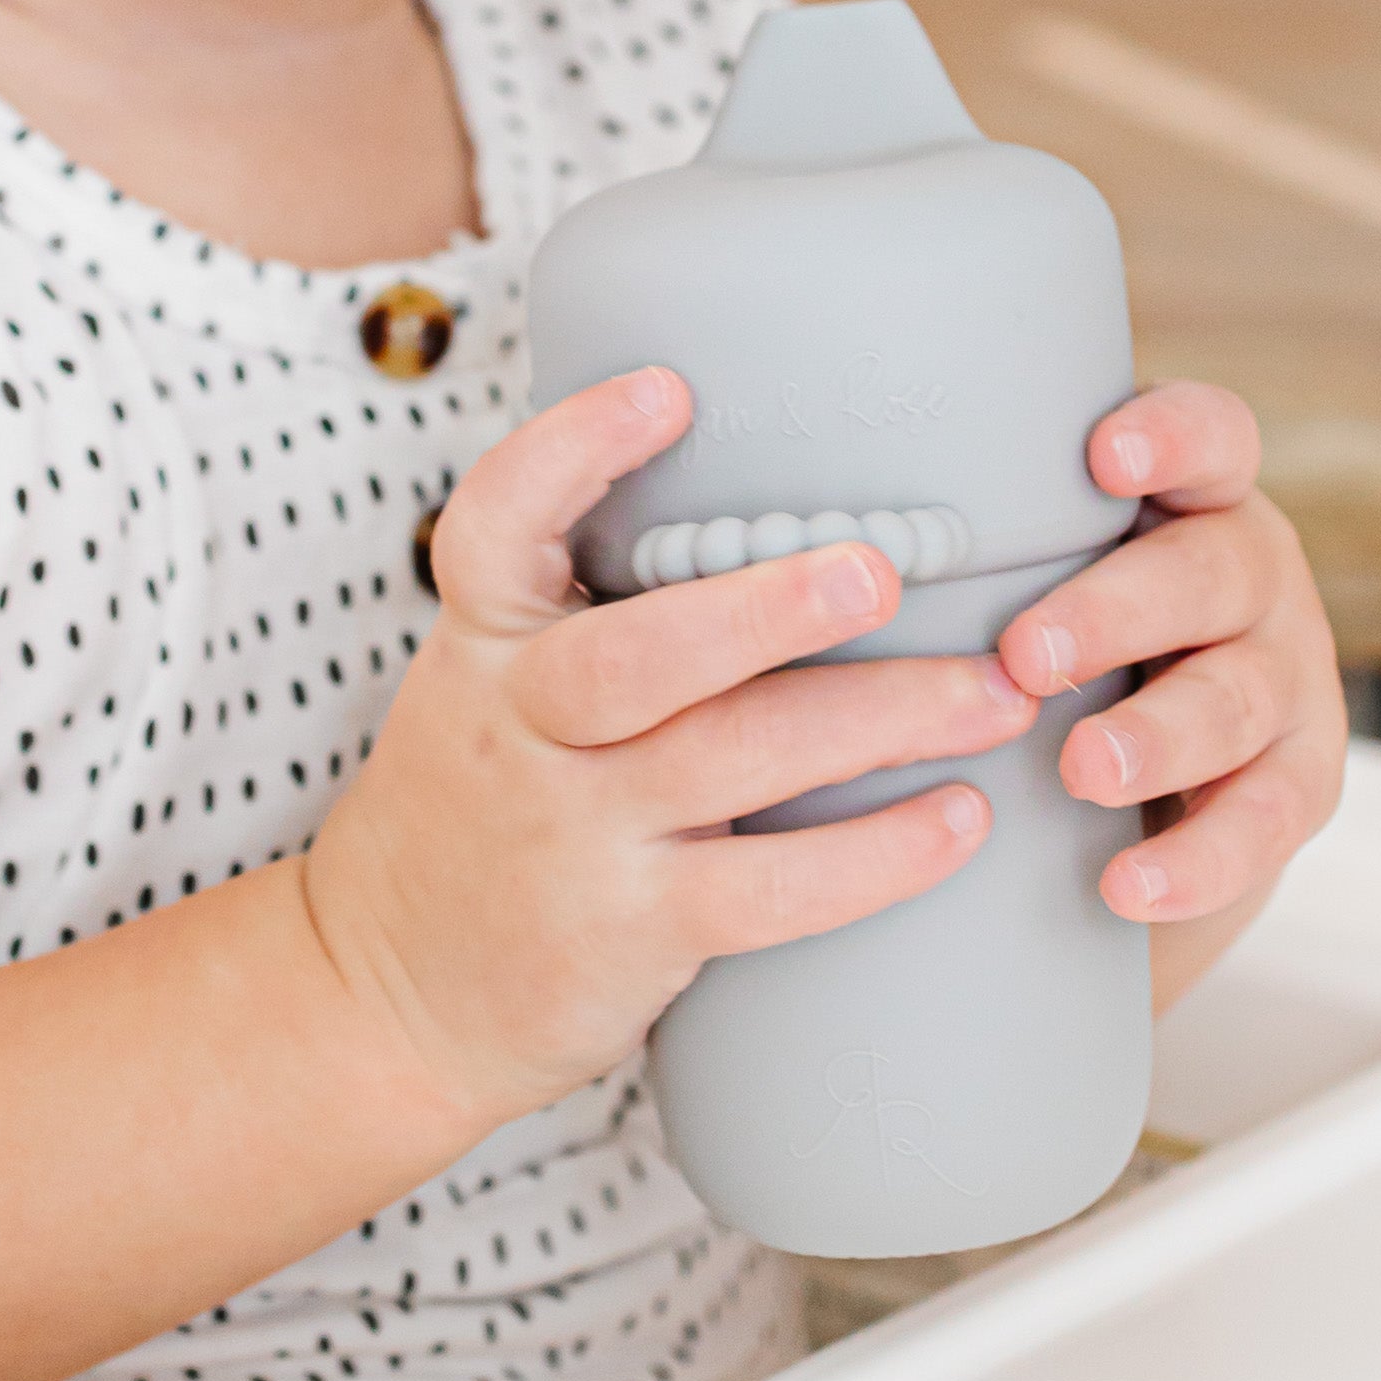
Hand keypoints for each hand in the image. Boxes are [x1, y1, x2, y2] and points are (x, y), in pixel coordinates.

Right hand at [301, 368, 1038, 1130]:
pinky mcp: (635, 929)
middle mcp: (523, 725)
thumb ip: (583, 608)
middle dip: (763, 609)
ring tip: (991, 691)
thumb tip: (760, 502)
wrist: (389, 990)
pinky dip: (875, 856)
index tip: (668, 390)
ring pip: (734, 760)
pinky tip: (959, 818)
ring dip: (877, 719)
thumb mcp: (488, 683)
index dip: (575, 449)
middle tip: (879, 572)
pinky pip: (770, 889)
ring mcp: (577, 831)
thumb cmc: (476, 805)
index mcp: (485, 638)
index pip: (496, 522)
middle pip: (639, 655)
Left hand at [996, 380, 1345, 964]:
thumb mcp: (1020, 568)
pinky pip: (1267, 820)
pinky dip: (1201, 861)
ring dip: (1158, 737)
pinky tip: (1131, 887)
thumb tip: (810, 530)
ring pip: (1238, 697)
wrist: (1136, 773)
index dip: (1170, 437)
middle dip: (1117, 612)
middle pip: (1209, 572)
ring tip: (1082, 771)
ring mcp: (1287, 673)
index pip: (1210, 435)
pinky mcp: (1302, 779)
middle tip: (1028, 657)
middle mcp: (1250, 571)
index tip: (1102, 457)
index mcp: (1188, 496)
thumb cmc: (1044, 631)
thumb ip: (965, 538)